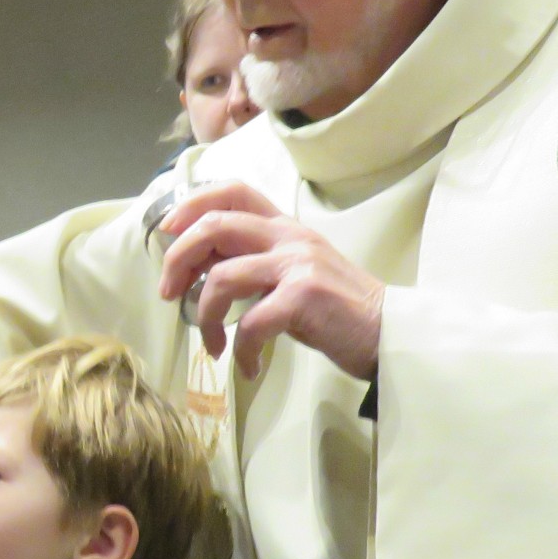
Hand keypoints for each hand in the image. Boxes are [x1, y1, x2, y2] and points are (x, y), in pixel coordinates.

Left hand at [157, 180, 383, 379]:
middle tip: (168, 293)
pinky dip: (239, 351)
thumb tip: (202, 269)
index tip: (167, 231)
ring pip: (222, 277)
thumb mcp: (295, 274)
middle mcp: (290, 237)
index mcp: (285, 227)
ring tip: (212, 345)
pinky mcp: (303, 298)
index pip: (233, 191)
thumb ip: (255, 263)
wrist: (390, 334)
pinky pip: (249, 323)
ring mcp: (297, 265)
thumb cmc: (338, 311)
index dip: (192, 204)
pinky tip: (247, 367)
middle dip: (177, 259)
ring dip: (203, 316)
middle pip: (214, 226)